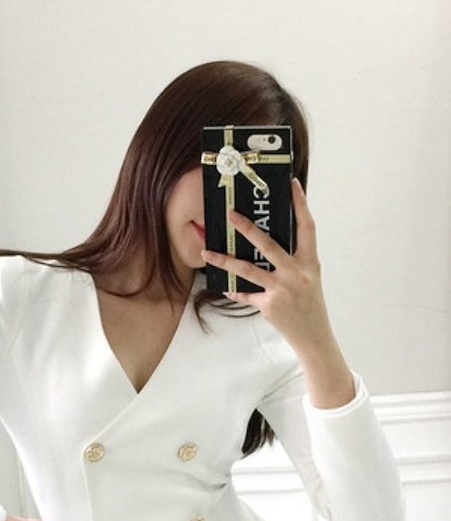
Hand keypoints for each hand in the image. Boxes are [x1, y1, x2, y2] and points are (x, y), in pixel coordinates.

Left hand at [202, 178, 354, 408]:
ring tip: (206, 253)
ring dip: (225, 260)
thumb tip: (268, 241)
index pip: (307, 227)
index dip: (301, 205)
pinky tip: (224, 285)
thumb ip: (293, 260)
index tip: (293, 184)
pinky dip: (234, 290)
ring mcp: (281, 289)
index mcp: (310, 262)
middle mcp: (296, 273)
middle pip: (269, 245)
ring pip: (248, 270)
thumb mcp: (308, 277)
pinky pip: (245, 293)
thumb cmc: (310, 304)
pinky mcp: (269, 305)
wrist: (313, 336)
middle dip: (247, 228)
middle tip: (230, 214)